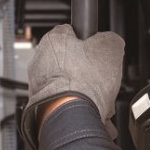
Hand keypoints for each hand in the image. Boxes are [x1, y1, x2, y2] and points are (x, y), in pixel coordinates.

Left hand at [18, 24, 124, 149]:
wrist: (71, 117)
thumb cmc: (85, 83)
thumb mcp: (111, 47)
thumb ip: (111, 39)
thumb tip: (111, 41)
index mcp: (54, 40)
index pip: (73, 32)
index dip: (90, 42)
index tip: (98, 50)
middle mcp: (41, 60)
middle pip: (72, 61)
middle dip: (89, 71)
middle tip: (101, 78)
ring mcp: (38, 84)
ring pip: (69, 83)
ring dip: (85, 91)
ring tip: (100, 99)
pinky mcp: (40, 105)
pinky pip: (64, 101)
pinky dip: (77, 105)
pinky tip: (91, 110)